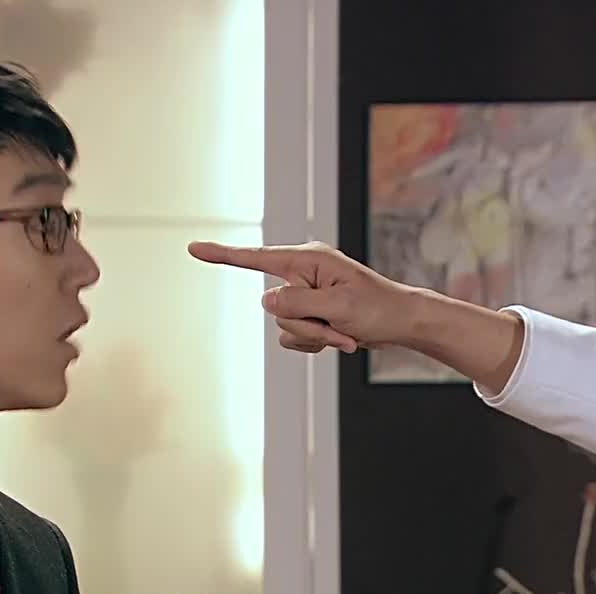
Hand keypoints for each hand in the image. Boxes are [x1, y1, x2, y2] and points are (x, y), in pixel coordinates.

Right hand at [186, 240, 418, 353]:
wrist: (401, 323)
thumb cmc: (377, 309)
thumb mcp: (337, 308)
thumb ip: (296, 303)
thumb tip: (264, 300)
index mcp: (308, 260)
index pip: (255, 258)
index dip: (222, 255)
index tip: (194, 249)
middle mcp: (302, 274)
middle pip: (274, 307)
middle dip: (304, 325)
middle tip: (338, 327)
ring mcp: (304, 294)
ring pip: (283, 325)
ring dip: (314, 337)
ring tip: (344, 332)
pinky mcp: (308, 312)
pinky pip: (292, 336)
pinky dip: (315, 342)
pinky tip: (339, 337)